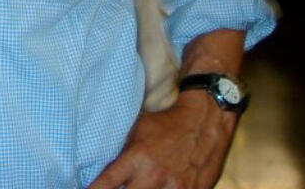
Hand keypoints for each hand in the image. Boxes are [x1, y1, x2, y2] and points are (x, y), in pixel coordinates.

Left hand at [88, 91, 237, 188]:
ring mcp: (175, 188)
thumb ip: (121, 149)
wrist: (204, 123)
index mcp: (137, 158)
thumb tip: (100, 160)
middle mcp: (154, 176)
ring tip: (133, 187)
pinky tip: (154, 188)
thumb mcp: (138, 129)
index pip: (108, 183)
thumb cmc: (166, 124)